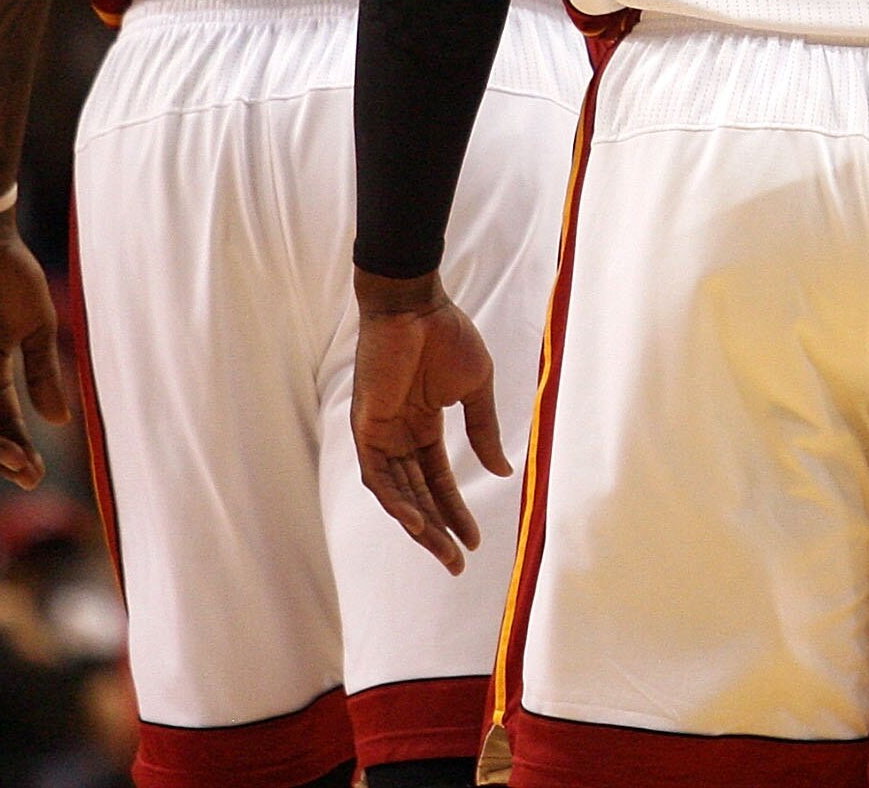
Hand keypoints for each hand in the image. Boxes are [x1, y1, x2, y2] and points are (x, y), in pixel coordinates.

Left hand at [353, 268, 509, 573]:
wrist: (415, 305)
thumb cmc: (446, 335)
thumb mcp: (475, 389)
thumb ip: (484, 430)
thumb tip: (501, 472)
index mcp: (424, 425)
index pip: (438, 480)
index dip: (456, 511)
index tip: (475, 540)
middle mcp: (400, 435)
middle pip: (418, 495)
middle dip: (438, 530)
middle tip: (457, 563)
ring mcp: (381, 433)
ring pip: (398, 494)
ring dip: (419, 525)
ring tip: (444, 551)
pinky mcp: (366, 427)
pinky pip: (378, 475)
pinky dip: (396, 501)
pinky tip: (417, 523)